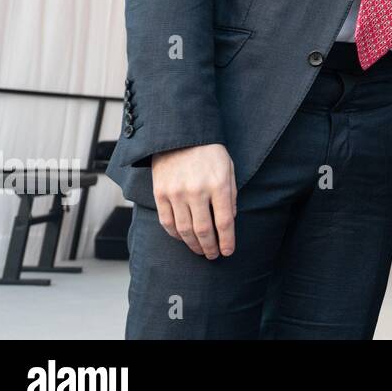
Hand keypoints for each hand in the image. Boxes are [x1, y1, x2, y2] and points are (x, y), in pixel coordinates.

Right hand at [151, 143, 236, 258]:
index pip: (224, 222)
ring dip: (193, 245)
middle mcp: (197, 191)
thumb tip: (229, 220)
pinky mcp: (160, 193)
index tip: (228, 251)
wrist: (180, 134)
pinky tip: (183, 238)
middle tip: (214, 255)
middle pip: (204, 230)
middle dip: (210, 247)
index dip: (227, 240)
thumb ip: (231, 195)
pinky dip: (176, 234)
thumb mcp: (229, 168)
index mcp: (218, 185)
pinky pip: (167, 222)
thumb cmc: (209, 151)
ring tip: (201, 250)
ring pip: (184, 230)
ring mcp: (176, 193)